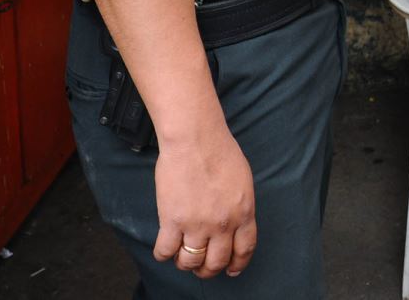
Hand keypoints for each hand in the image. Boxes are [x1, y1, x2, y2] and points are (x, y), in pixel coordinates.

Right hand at [152, 119, 257, 277]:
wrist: (195, 140)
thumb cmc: (220, 152)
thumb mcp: (243, 182)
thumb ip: (240, 206)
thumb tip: (234, 223)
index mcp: (244, 212)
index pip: (245, 249)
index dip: (238, 263)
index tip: (232, 270)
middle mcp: (223, 224)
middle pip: (217, 262)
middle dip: (208, 270)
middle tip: (201, 267)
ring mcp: (197, 225)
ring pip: (191, 261)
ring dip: (186, 263)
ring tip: (182, 257)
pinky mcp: (172, 221)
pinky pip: (166, 251)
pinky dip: (163, 254)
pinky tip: (164, 249)